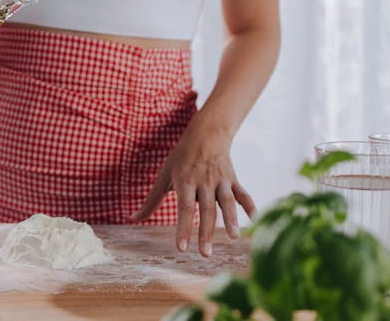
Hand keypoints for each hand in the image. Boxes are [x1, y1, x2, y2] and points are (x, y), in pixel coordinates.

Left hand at [131, 119, 255, 257]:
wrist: (206, 134)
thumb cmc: (180, 159)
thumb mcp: (163, 176)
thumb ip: (151, 201)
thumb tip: (134, 219)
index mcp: (185, 182)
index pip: (184, 208)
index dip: (183, 228)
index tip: (181, 248)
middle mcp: (204, 182)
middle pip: (206, 209)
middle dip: (206, 232)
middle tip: (205, 254)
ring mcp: (220, 181)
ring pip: (227, 202)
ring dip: (231, 219)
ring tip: (234, 237)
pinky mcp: (233, 180)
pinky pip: (243, 194)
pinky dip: (250, 206)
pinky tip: (255, 219)